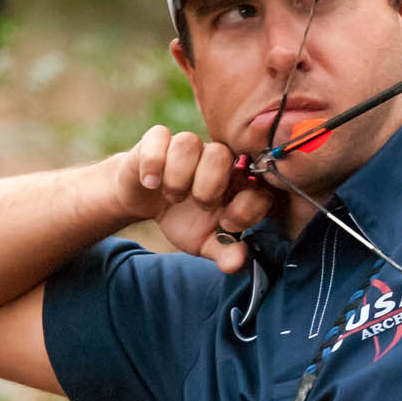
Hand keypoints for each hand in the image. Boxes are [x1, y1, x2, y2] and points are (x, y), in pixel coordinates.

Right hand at [114, 125, 276, 273]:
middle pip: (221, 154)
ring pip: (189, 142)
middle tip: (199, 206)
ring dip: (178, 176)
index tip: (227, 224)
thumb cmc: (182, 219)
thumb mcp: (204, 242)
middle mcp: (215, 158)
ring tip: (173, 198)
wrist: (144, 200)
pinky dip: (153, 163)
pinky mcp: (157, 140)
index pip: (257, 181)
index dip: (246, 206)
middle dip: (208, 187)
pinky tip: (150, 183)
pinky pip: (158, 136)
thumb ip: (224, 251)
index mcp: (237, 181)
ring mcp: (186, 146)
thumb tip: (238, 264)